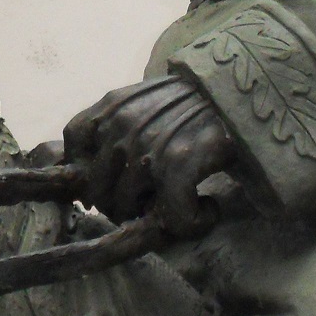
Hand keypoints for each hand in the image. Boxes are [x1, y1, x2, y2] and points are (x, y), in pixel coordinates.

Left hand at [62, 75, 235, 236]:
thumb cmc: (193, 104)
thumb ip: (110, 126)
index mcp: (111, 106)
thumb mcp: (141, 101)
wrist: (241, 93)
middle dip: (118, 203)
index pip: (73, 144)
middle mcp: (123, 125)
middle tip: (149, 200)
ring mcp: (149, 146)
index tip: (109, 182)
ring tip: (180, 200)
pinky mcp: (181, 163)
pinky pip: (174, 216)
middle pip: (97, 190)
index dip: (88, 171)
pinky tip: (206, 209)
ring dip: (155, 214)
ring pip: (129, 208)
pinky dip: (192, 222)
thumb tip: (76, 172)